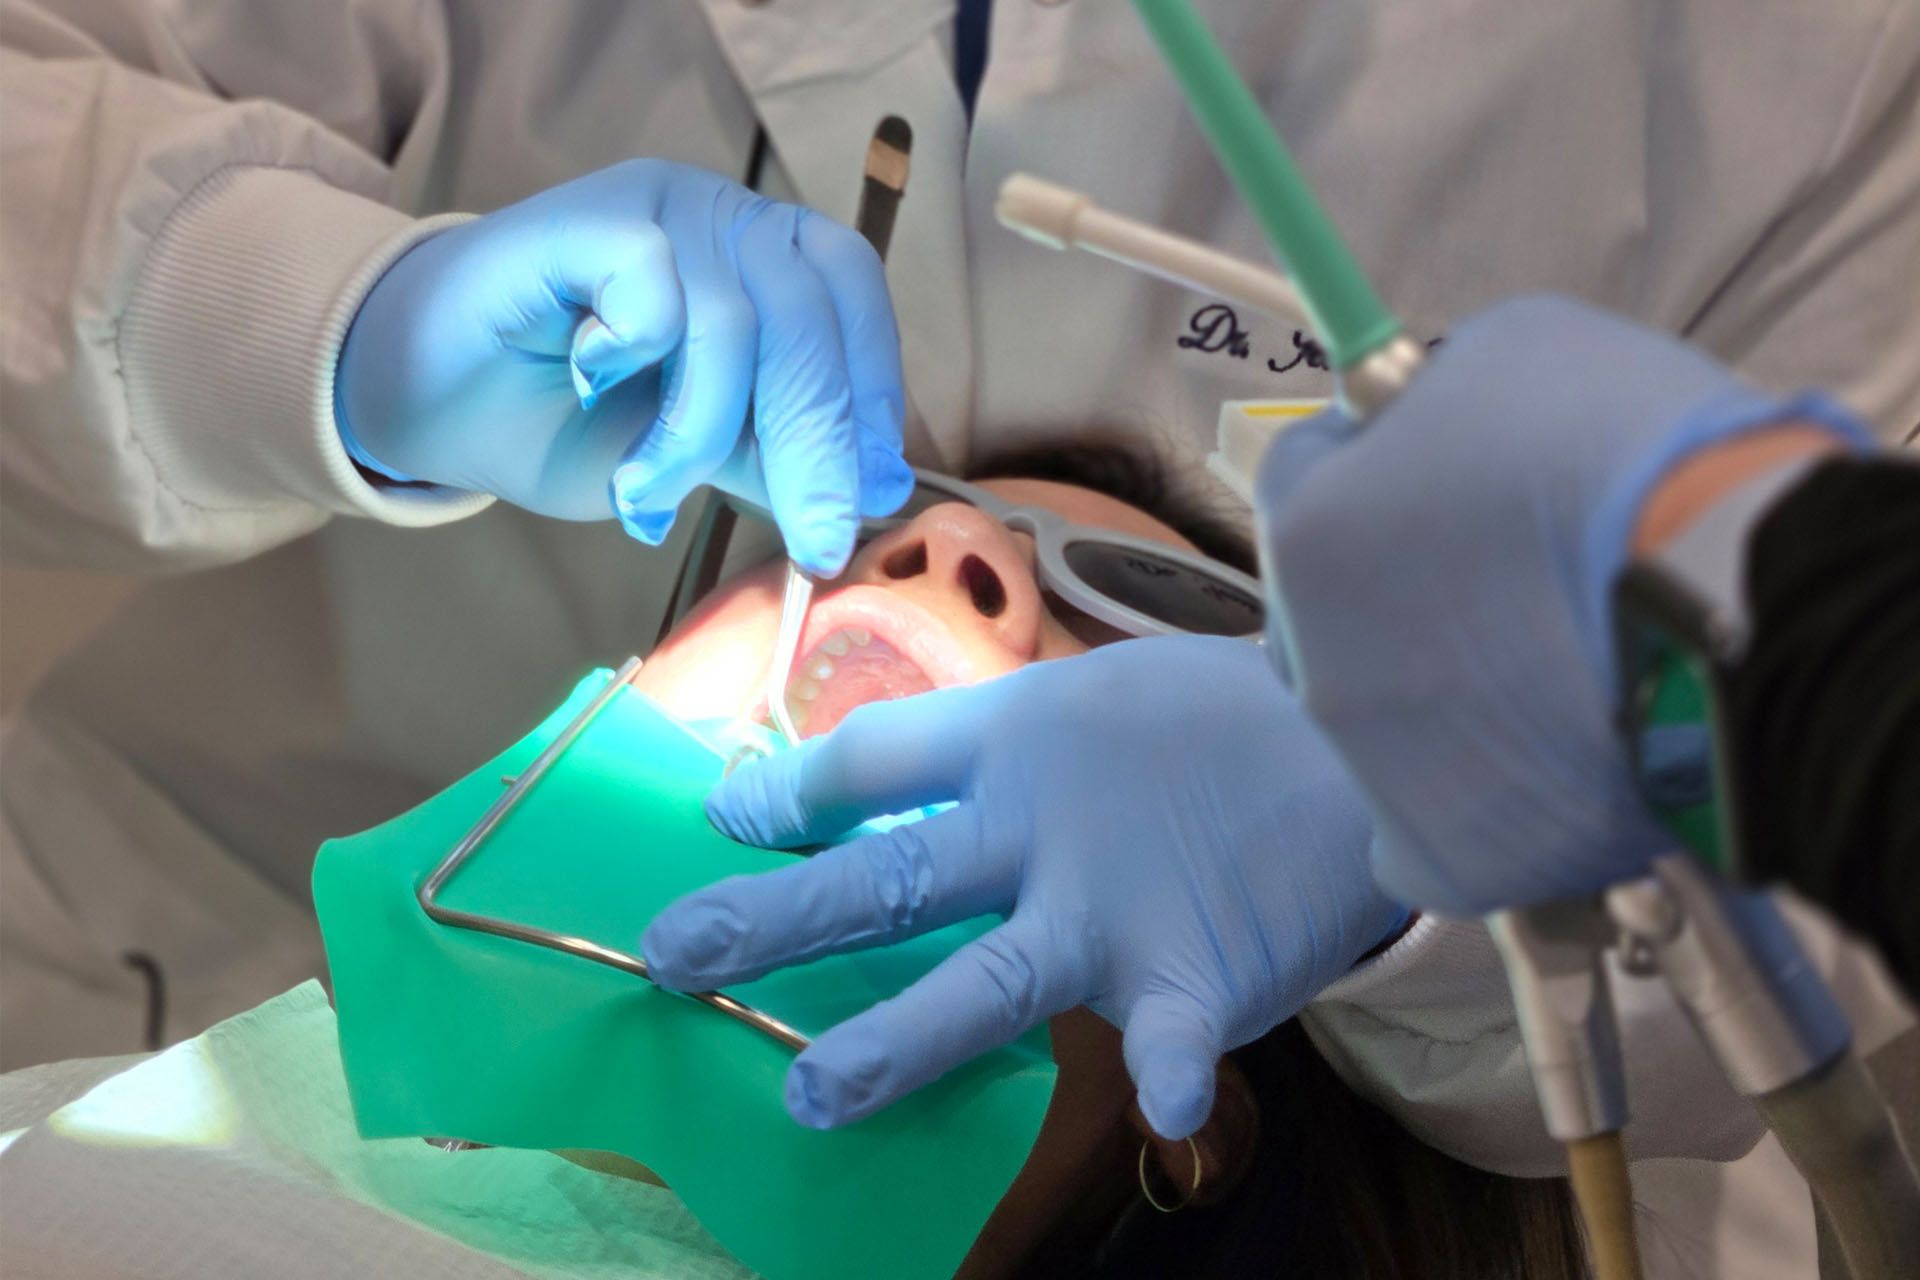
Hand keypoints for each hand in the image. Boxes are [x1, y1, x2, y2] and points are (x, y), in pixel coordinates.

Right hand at [335, 159, 913, 574]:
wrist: (426, 404)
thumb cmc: (560, 424)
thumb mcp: (690, 457)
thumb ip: (770, 455)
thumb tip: (873, 490)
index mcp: (763, 260)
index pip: (851, 307)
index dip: (871, 398)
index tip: (868, 496)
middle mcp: (722, 219)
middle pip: (807, 318)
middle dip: (815, 443)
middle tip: (814, 541)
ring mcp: (656, 210)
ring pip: (734, 317)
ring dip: (701, 432)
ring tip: (648, 495)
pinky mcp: (584, 220)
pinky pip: (653, 286)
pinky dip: (636, 356)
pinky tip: (591, 383)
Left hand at [641, 637, 1403, 1137]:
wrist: (1362, 720)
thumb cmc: (1213, 715)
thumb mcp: (1084, 698)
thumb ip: (981, 748)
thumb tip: (851, 780)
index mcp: (1012, 739)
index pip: (870, 762)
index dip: (784, 794)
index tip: (720, 821)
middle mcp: (1039, 826)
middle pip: (888, 874)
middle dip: (775, 919)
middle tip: (672, 956)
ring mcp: (1113, 908)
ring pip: (984, 982)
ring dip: (896, 1040)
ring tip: (812, 1091)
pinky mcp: (1198, 970)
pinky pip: (1174, 1036)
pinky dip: (1170, 1073)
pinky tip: (1163, 1114)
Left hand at [1257, 294, 1868, 913]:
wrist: (1742, 606)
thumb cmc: (1631, 459)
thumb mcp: (1514, 352)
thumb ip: (1440, 392)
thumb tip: (1431, 415)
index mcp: (1313, 534)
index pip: (1307, 475)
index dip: (1378, 458)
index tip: (1438, 459)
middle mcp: (1316, 663)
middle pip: (1334, 611)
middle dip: (1396, 584)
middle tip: (1506, 575)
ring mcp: (1375, 770)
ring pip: (1386, 720)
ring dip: (1443, 691)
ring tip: (1554, 671)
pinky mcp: (1448, 857)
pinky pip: (1433, 830)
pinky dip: (1479, 802)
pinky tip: (1541, 767)